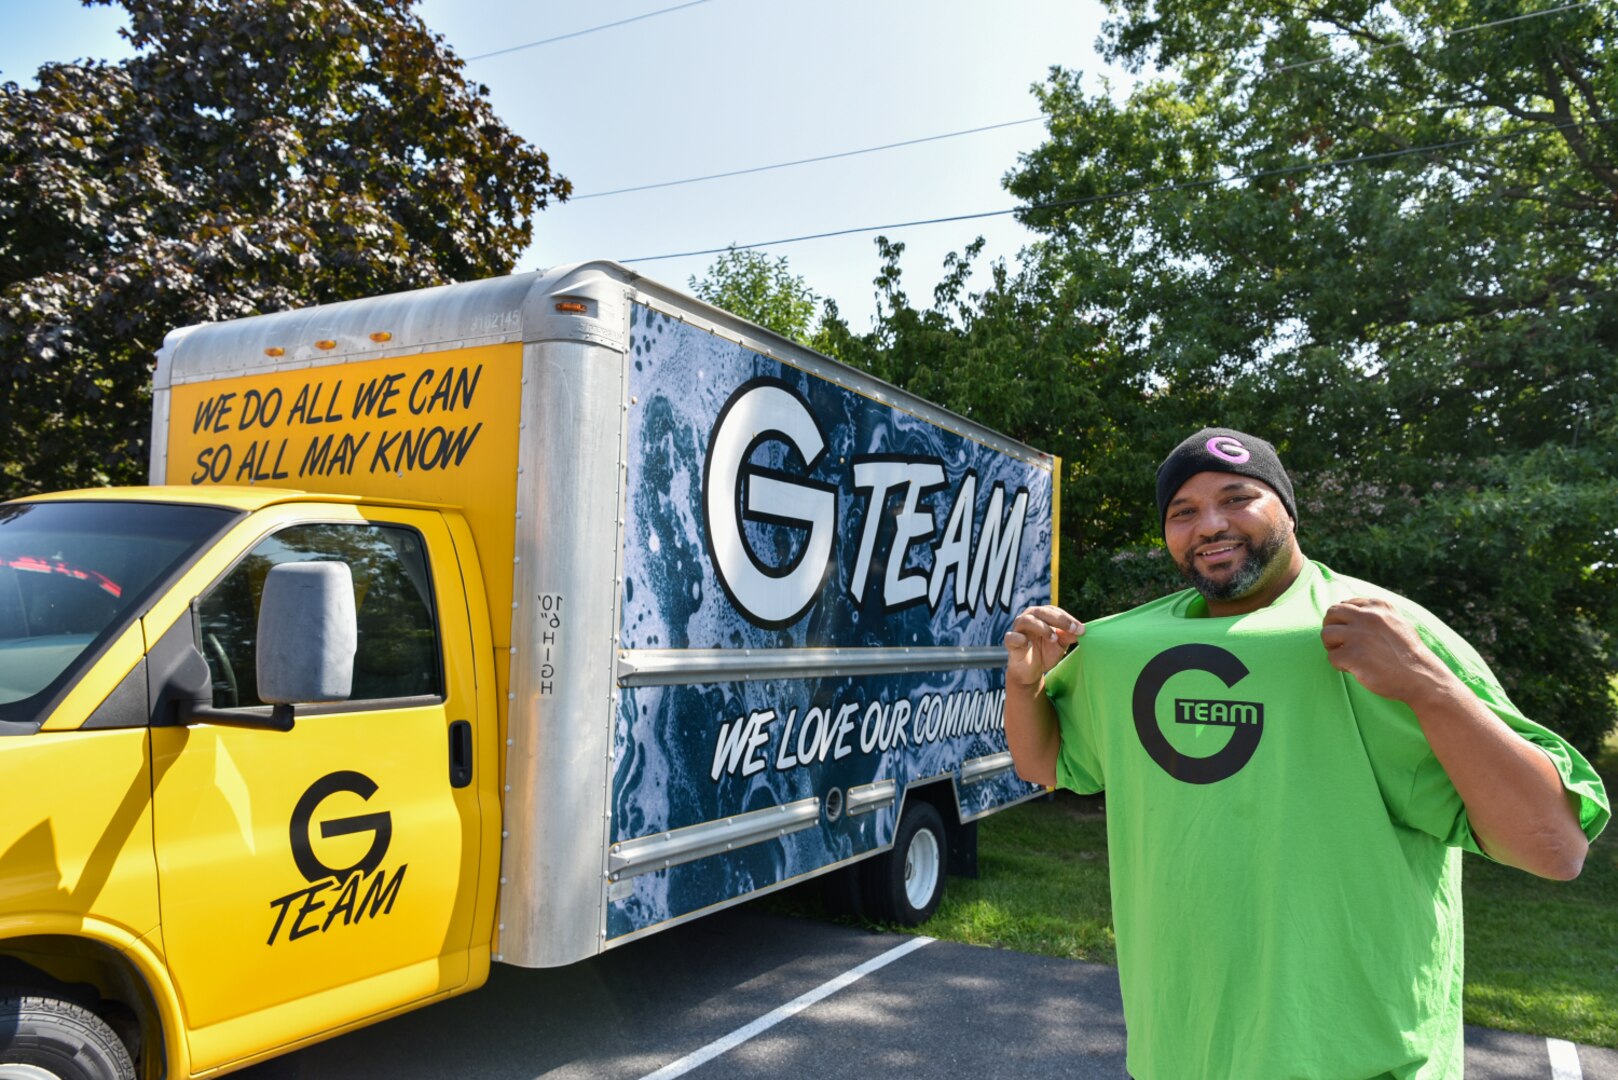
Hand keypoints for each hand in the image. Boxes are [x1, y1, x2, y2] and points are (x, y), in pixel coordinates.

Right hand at [1003, 605, 1084, 688]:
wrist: (1031, 672)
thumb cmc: (1045, 653)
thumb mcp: (1061, 645)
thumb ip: (1069, 636)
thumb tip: (1081, 630)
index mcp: (1040, 616)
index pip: (1053, 611)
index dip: (1067, 618)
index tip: (1080, 629)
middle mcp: (1028, 619)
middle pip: (1040, 611)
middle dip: (1058, 620)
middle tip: (1072, 629)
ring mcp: (1018, 630)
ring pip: (1026, 620)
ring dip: (1042, 627)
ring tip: (1054, 638)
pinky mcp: (1010, 643)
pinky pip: (1012, 637)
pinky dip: (1020, 638)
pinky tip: (1028, 644)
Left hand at [1320, 597, 1450, 704]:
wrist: (1422, 677)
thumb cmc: (1408, 653)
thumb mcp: (1397, 622)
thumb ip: (1376, 614)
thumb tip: (1349, 609)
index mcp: (1378, 606)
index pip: (1345, 605)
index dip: (1343, 621)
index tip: (1352, 634)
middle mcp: (1368, 616)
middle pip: (1331, 614)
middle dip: (1332, 629)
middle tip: (1340, 644)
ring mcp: (1359, 635)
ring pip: (1326, 634)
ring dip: (1333, 647)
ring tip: (1347, 657)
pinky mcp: (1354, 655)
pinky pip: (1332, 657)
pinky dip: (1339, 665)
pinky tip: (1353, 669)